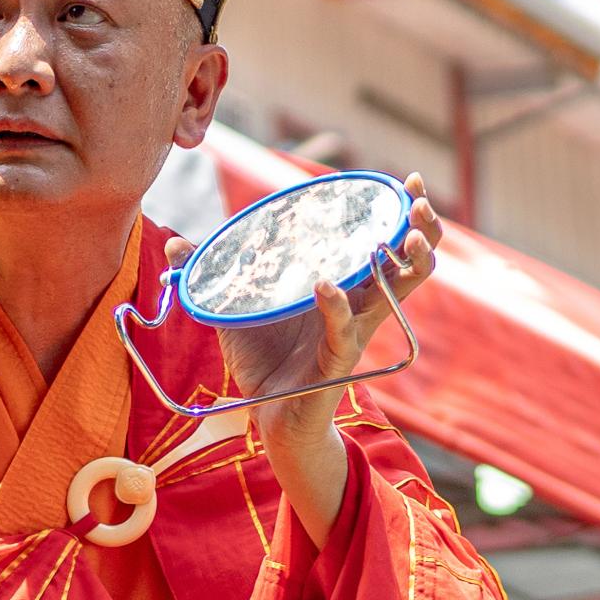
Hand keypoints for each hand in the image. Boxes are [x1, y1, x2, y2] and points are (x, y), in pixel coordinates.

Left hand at [170, 173, 442, 547]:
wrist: (266, 418)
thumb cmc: (263, 361)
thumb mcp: (236, 310)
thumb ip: (213, 274)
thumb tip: (177, 245)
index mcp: (344, 286)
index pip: (386, 242)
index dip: (401, 211)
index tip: (408, 181)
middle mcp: (358, 306)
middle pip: (409, 261)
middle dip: (422, 227)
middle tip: (420, 201)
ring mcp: (351, 332)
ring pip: (396, 293)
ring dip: (407, 262)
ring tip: (407, 236)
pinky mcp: (335, 362)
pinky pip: (343, 331)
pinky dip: (335, 306)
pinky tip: (326, 285)